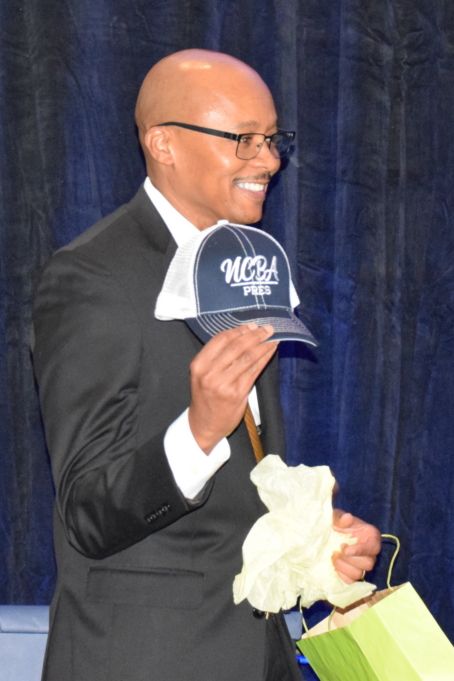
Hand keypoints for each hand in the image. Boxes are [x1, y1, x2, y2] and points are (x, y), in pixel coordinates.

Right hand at [188, 323, 277, 453]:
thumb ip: (217, 357)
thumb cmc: (205, 397)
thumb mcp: (202, 374)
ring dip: (263, 345)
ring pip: (247, 357)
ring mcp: (224, 384)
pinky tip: (270, 352)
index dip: (238, 330)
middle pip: (236, 346)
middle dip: (255, 335)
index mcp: (199, 365)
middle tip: (267, 328)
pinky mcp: (237, 393)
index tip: (251, 325)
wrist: (204, 424)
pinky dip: (264, 359)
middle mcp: (210, 373)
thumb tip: (242, 335)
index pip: (221, 339)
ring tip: (272, 337)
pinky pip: (254, 371)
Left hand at [331, 509, 380, 583]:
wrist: (334, 531)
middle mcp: (371, 553)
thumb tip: (347, 518)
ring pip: (359, 574)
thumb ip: (342, 517)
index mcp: (372, 537)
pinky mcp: (353, 572)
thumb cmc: (340, 523)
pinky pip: (351, 581)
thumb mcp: (339, 516)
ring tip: (334, 556)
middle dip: (350, 559)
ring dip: (344, 567)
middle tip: (338, 549)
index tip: (346, 549)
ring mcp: (363, 565)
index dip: (361, 550)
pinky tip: (335, 566)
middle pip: (368, 564)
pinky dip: (342, 575)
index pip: (374, 547)